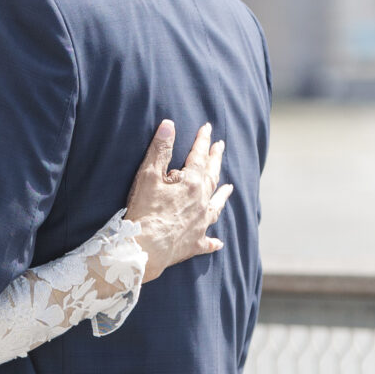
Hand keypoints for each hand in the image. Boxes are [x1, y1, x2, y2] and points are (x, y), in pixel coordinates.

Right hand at [124, 120, 230, 278]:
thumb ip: (160, 149)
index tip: (207, 128)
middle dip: (215, 159)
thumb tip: (169, 124)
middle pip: (212, 176)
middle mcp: (202, 201)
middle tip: (220, 147)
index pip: (199, 156)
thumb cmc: (144, 211)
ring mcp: (201, 223)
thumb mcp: (148, 175)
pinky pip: (208, 242)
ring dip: (223, 195)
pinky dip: (214, 241)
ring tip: (230, 187)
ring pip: (216, 206)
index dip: (202, 140)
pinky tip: (219, 242)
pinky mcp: (194, 243)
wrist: (145, 249)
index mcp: (192, 183)